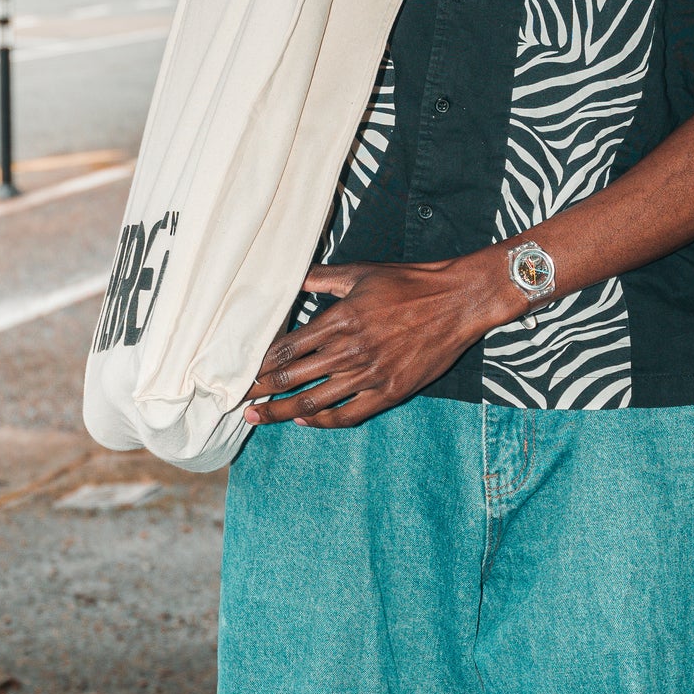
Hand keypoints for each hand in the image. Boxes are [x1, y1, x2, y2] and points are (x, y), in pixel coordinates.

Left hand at [244, 253, 514, 429]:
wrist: (457, 301)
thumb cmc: (409, 283)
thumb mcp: (360, 273)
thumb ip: (321, 279)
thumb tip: (290, 277)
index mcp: (340, 319)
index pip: (287, 349)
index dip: (260, 365)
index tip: (241, 373)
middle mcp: (350, 350)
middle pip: (293, 378)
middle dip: (261, 391)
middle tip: (236, 401)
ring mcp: (371, 374)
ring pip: (315, 400)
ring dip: (282, 411)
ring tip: (259, 418)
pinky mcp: (391, 391)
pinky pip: (349, 414)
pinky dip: (324, 420)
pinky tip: (306, 420)